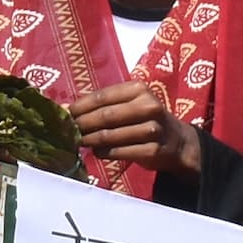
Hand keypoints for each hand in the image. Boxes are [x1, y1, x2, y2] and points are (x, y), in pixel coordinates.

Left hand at [70, 80, 200, 175]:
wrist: (177, 141)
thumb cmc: (145, 118)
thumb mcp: (130, 103)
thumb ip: (103, 104)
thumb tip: (66, 109)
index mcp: (139, 90)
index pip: (102, 96)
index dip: (81, 106)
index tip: (65, 113)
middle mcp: (148, 107)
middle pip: (105, 116)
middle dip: (83, 124)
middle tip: (68, 130)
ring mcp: (152, 130)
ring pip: (111, 135)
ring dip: (90, 140)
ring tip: (79, 141)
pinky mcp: (152, 151)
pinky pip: (119, 152)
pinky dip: (103, 153)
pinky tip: (96, 152)